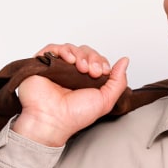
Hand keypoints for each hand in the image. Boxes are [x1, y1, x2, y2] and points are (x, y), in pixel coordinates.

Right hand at [12, 43, 128, 146]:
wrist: (53, 120)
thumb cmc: (75, 115)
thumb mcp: (105, 100)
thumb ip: (118, 81)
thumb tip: (125, 61)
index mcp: (86, 81)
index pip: (96, 60)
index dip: (101, 62)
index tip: (102, 73)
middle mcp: (71, 74)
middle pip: (85, 52)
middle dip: (93, 58)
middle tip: (93, 72)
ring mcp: (57, 68)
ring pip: (71, 48)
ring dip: (81, 55)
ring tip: (81, 68)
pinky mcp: (43, 64)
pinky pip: (53, 48)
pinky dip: (63, 50)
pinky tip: (70, 61)